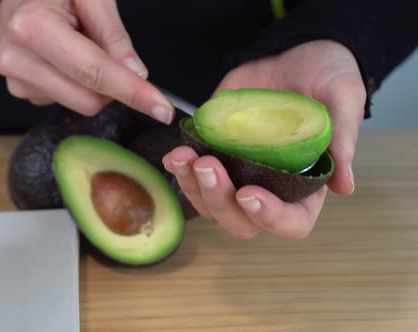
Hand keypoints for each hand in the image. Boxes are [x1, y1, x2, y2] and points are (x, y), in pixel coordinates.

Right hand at [0, 0, 174, 123]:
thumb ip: (113, 34)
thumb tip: (137, 74)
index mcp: (32, 27)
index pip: (94, 72)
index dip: (132, 92)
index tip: (162, 109)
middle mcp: (17, 59)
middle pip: (88, 100)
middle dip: (113, 85)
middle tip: (111, 50)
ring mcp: (15, 80)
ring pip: (79, 104)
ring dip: (92, 82)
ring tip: (77, 44)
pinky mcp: (19, 90)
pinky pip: (64, 100)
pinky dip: (75, 83)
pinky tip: (64, 57)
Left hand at [163, 40, 365, 239]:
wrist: (294, 52)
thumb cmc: (327, 76)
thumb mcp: (343, 97)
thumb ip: (343, 138)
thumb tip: (345, 187)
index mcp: (305, 186)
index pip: (290, 223)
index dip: (268, 217)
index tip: (248, 192)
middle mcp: (269, 188)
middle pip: (239, 222)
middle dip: (218, 200)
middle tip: (206, 165)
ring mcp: (238, 173)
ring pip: (209, 204)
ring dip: (192, 186)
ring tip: (183, 156)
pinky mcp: (216, 154)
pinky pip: (192, 176)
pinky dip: (179, 170)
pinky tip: (174, 156)